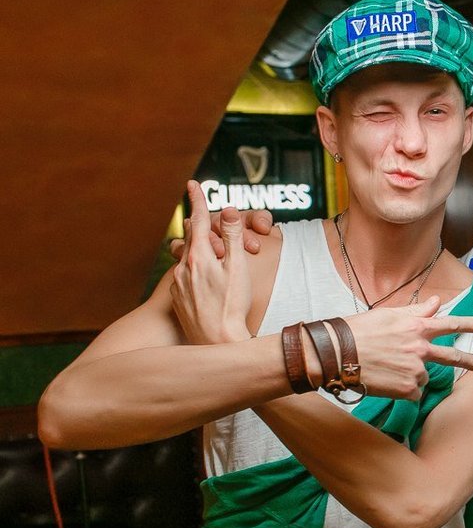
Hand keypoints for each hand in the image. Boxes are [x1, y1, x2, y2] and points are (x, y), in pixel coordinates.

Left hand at [169, 181, 252, 343]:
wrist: (218, 342)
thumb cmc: (232, 307)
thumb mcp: (238, 268)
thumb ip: (232, 237)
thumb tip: (227, 210)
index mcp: (198, 256)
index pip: (198, 220)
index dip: (197, 201)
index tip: (193, 184)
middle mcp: (183, 268)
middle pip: (191, 238)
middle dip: (202, 228)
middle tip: (212, 224)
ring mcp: (178, 284)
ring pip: (187, 258)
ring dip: (201, 252)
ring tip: (215, 257)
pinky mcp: (178, 299)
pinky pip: (185, 276)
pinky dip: (196, 271)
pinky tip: (207, 281)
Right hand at [344, 296, 472, 400]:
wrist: (337, 354)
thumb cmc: (358, 332)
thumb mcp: (388, 315)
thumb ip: (416, 311)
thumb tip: (437, 302)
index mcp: (416, 327)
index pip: (449, 323)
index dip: (470, 323)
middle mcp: (420, 348)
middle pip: (452, 357)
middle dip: (471, 361)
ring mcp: (416, 370)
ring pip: (423, 376)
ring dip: (410, 375)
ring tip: (387, 369)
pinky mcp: (408, 389)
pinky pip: (413, 393)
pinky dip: (403, 390)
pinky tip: (386, 382)